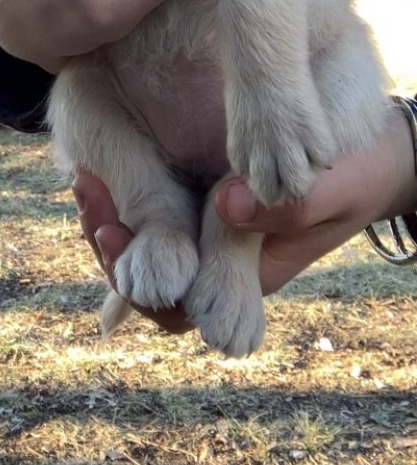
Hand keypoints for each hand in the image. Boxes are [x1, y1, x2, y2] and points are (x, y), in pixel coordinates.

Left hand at [73, 100, 416, 333]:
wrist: (380, 156)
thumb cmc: (365, 176)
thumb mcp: (335, 189)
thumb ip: (287, 206)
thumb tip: (224, 208)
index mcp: (246, 275)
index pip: (174, 308)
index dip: (134, 280)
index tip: (108, 230)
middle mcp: (220, 260)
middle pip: (148, 280)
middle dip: (109, 241)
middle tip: (85, 191)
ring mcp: (212, 230)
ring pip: (147, 245)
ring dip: (112, 216)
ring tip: (85, 176)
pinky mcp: (208, 200)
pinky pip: (159, 212)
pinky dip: (130, 192)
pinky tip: (105, 162)